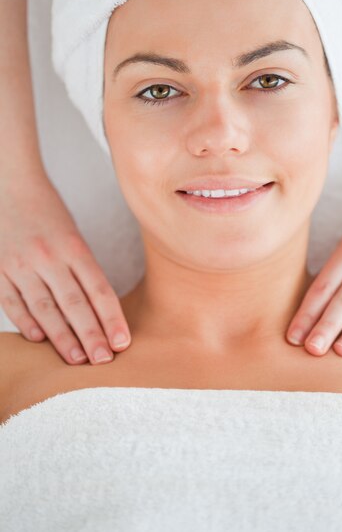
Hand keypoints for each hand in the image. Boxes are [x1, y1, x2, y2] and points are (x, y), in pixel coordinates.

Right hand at [0, 171, 131, 364]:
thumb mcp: (74, 236)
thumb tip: (99, 310)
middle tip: (104, 360)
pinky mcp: (0, 270)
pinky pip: (13, 302)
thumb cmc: (50, 213)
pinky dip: (26, 322)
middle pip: (74, 303)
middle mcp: (49, 257)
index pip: (98, 289)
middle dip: (90, 335)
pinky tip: (40, 339)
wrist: (11, 186)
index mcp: (73, 246)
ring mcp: (21, 265)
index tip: (123, 341)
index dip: (112, 318)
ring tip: (77, 359)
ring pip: (44, 308)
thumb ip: (84, 270)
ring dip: (62, 336)